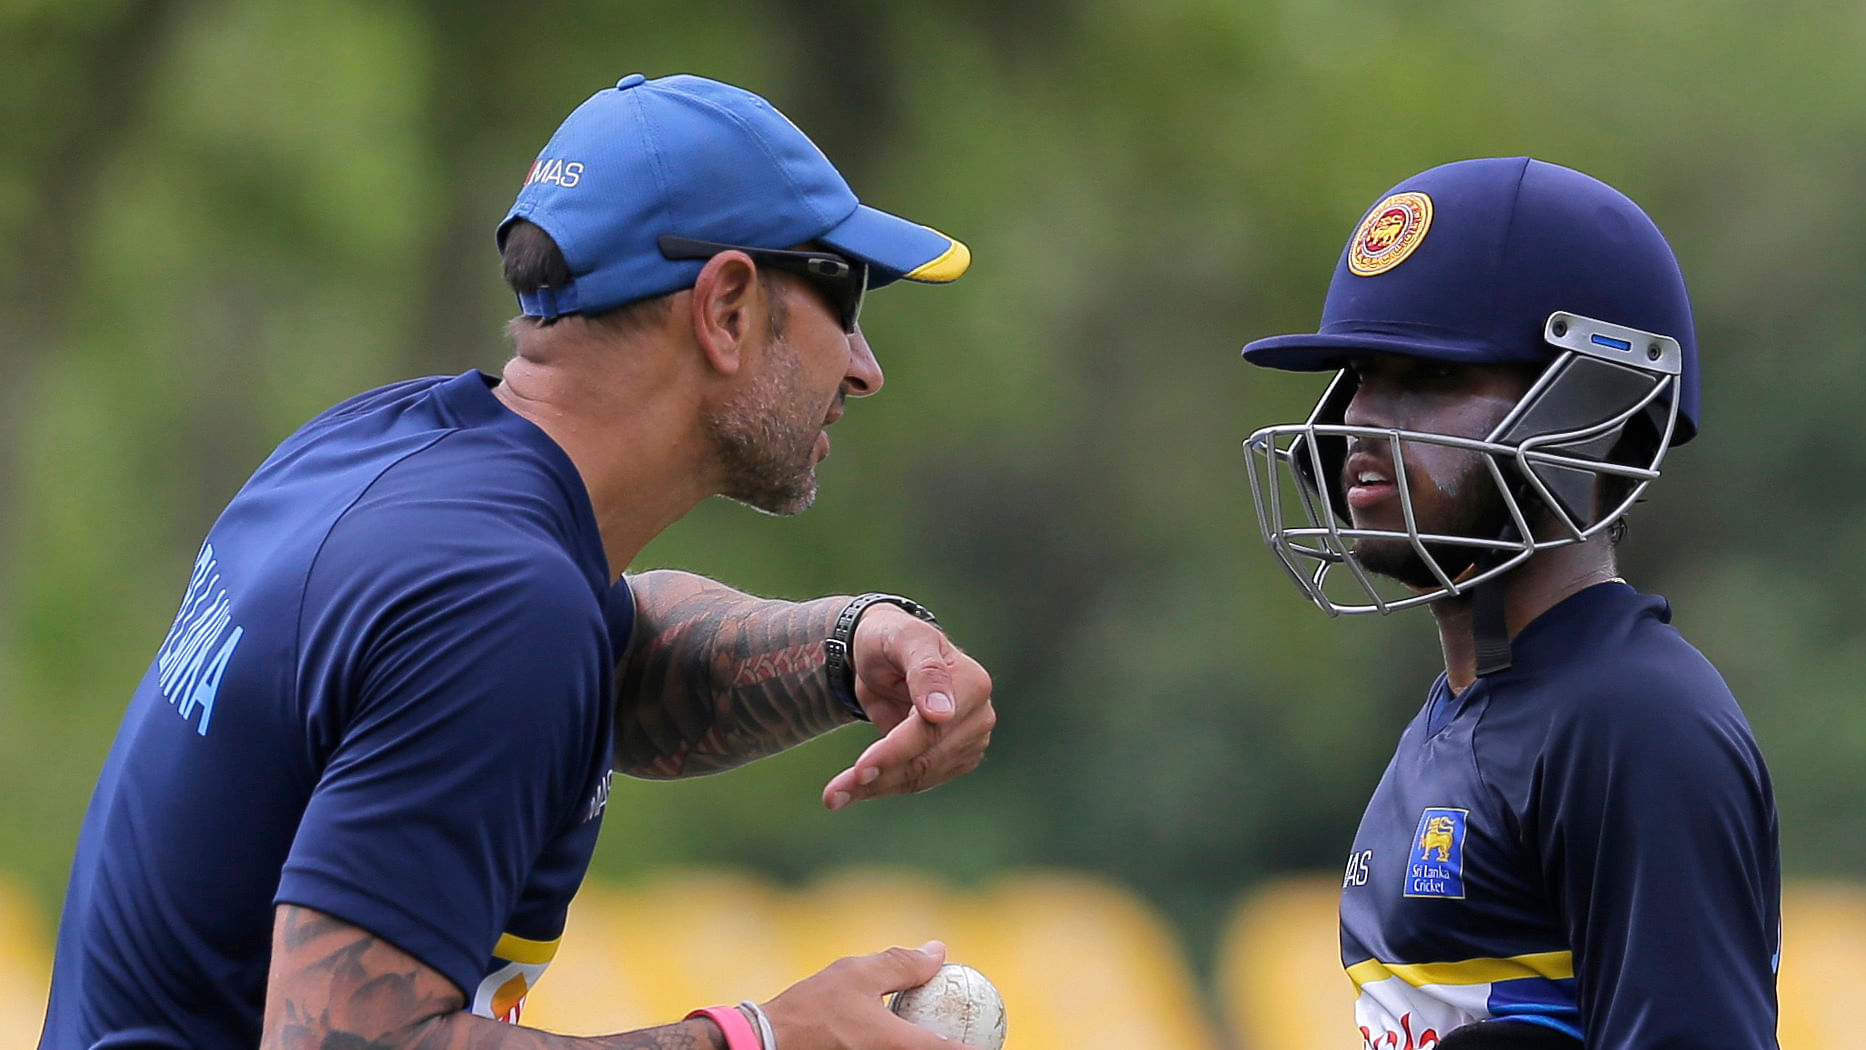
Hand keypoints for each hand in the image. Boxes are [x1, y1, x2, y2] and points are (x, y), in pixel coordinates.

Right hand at [760, 941, 979, 1049]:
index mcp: (896, 1044)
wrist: (767, 1044)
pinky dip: (905, 1045)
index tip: (993, 1037)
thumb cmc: (810, 1009)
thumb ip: (901, 965)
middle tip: (972, 1036)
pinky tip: (905, 1034)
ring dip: (929, 1043)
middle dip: (956, 1046)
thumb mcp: (856, 975)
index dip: (976, 1047)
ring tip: (941, 1033)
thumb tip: (938, 952)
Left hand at [821, 605, 993, 809]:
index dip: (895, 750)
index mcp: (972, 684)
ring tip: (833, 796)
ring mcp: (969, 742)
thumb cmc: (891, 638)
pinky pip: (917, 781)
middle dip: (878, 776)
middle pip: (925, 760)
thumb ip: (925, 671)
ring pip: (919, 777)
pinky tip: (852, 789)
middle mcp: (979, 716)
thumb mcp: (903, 639)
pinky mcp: (954, 760)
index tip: (860, 769)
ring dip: (874, 788)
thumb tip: (942, 715)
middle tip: (832, 795)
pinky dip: (883, 787)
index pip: (931, 729)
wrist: (884, 655)